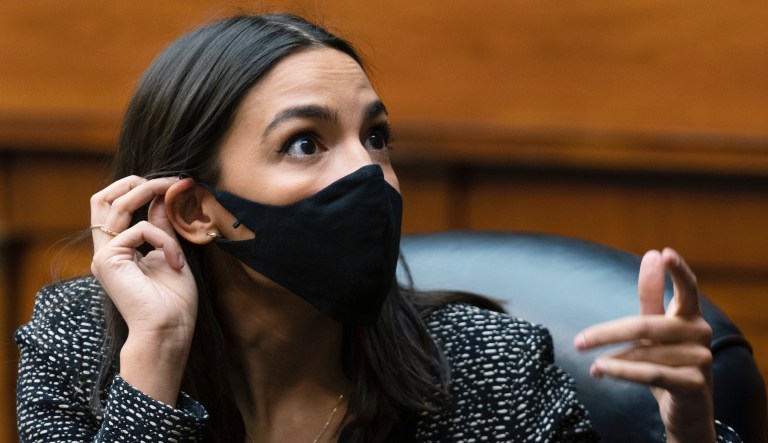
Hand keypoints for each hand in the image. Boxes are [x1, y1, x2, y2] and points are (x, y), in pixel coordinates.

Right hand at [90, 175, 197, 404]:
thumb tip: (162, 195)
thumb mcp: (171, 253)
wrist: (169, 331)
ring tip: (175, 194)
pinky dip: (164, 239)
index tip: (173, 184)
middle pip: (102, 198)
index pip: (114, 205)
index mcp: (120, 250)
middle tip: (169, 181)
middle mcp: (106, 251)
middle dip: (136, 182)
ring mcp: (104, 256)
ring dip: (150, 192)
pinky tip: (176, 261)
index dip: (140, 187)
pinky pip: (140, 229)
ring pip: (116, 204)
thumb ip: (162, 226)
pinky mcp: (108, 261)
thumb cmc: (174, 302)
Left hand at [574, 249, 714, 442]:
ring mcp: (701, 358)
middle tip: (578, 341)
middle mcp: (700, 332)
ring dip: (611, 360)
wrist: (686, 408)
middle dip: (606, 334)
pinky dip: (621, 372)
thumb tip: (651, 254)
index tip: (664, 253)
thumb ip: (651, 297)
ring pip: (644, 352)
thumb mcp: (654, 329)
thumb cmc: (666, 360)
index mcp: (690, 314)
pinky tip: (600, 371)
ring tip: (593, 365)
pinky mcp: (694, 383)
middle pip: (645, 325)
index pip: (688, 287)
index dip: (678, 270)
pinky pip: (650, 373)